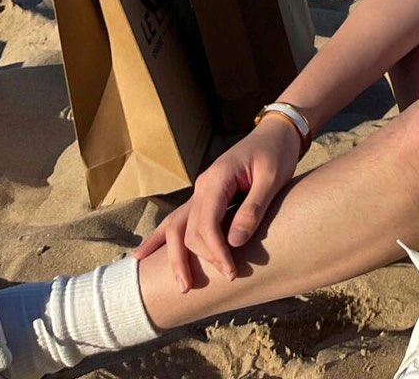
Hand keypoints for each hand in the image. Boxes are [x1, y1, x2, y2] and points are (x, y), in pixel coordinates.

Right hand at [134, 117, 301, 290]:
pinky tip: (142, 255)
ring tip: (181, 285)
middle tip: (225, 279)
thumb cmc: (276, 152)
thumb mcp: (272, 179)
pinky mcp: (204, 195)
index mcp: (217, 179)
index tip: (230, 272)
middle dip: (201, 259)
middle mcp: (202, 185)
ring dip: (175, 257)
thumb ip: (252, 209)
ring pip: (177, 227)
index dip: (215, 251)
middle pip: (189, 230)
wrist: (276, 132)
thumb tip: (233, 243)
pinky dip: (161, 237)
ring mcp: (200, 190)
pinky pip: (179, 219)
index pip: (205, 224)